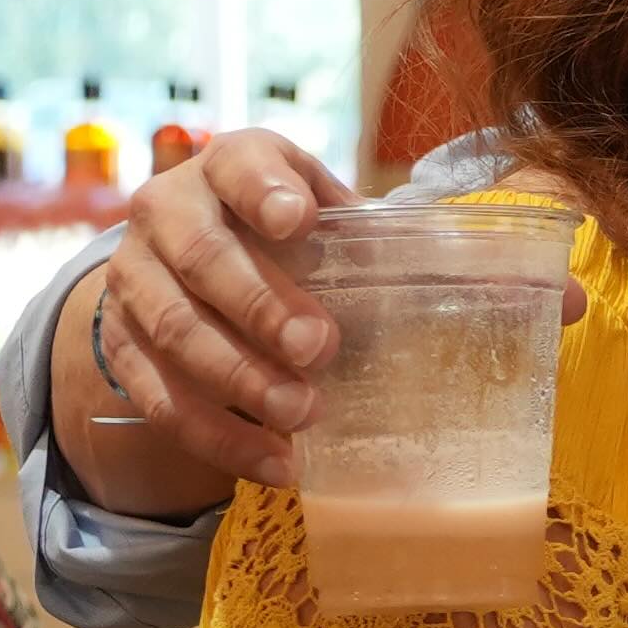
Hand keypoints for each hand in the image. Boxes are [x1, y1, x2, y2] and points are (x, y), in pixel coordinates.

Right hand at [62, 126, 368, 496]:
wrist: (187, 261)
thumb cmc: (285, 235)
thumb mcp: (329, 216)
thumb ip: (391, 240)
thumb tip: (509, 287)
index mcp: (228, 165)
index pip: (238, 164)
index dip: (264, 190)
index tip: (298, 220)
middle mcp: (166, 211)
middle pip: (202, 256)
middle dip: (260, 304)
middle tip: (319, 347)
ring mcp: (134, 278)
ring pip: (173, 330)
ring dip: (240, 378)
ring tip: (301, 414)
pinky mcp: (118, 343)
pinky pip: (159, 396)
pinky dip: (219, 436)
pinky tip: (275, 462)